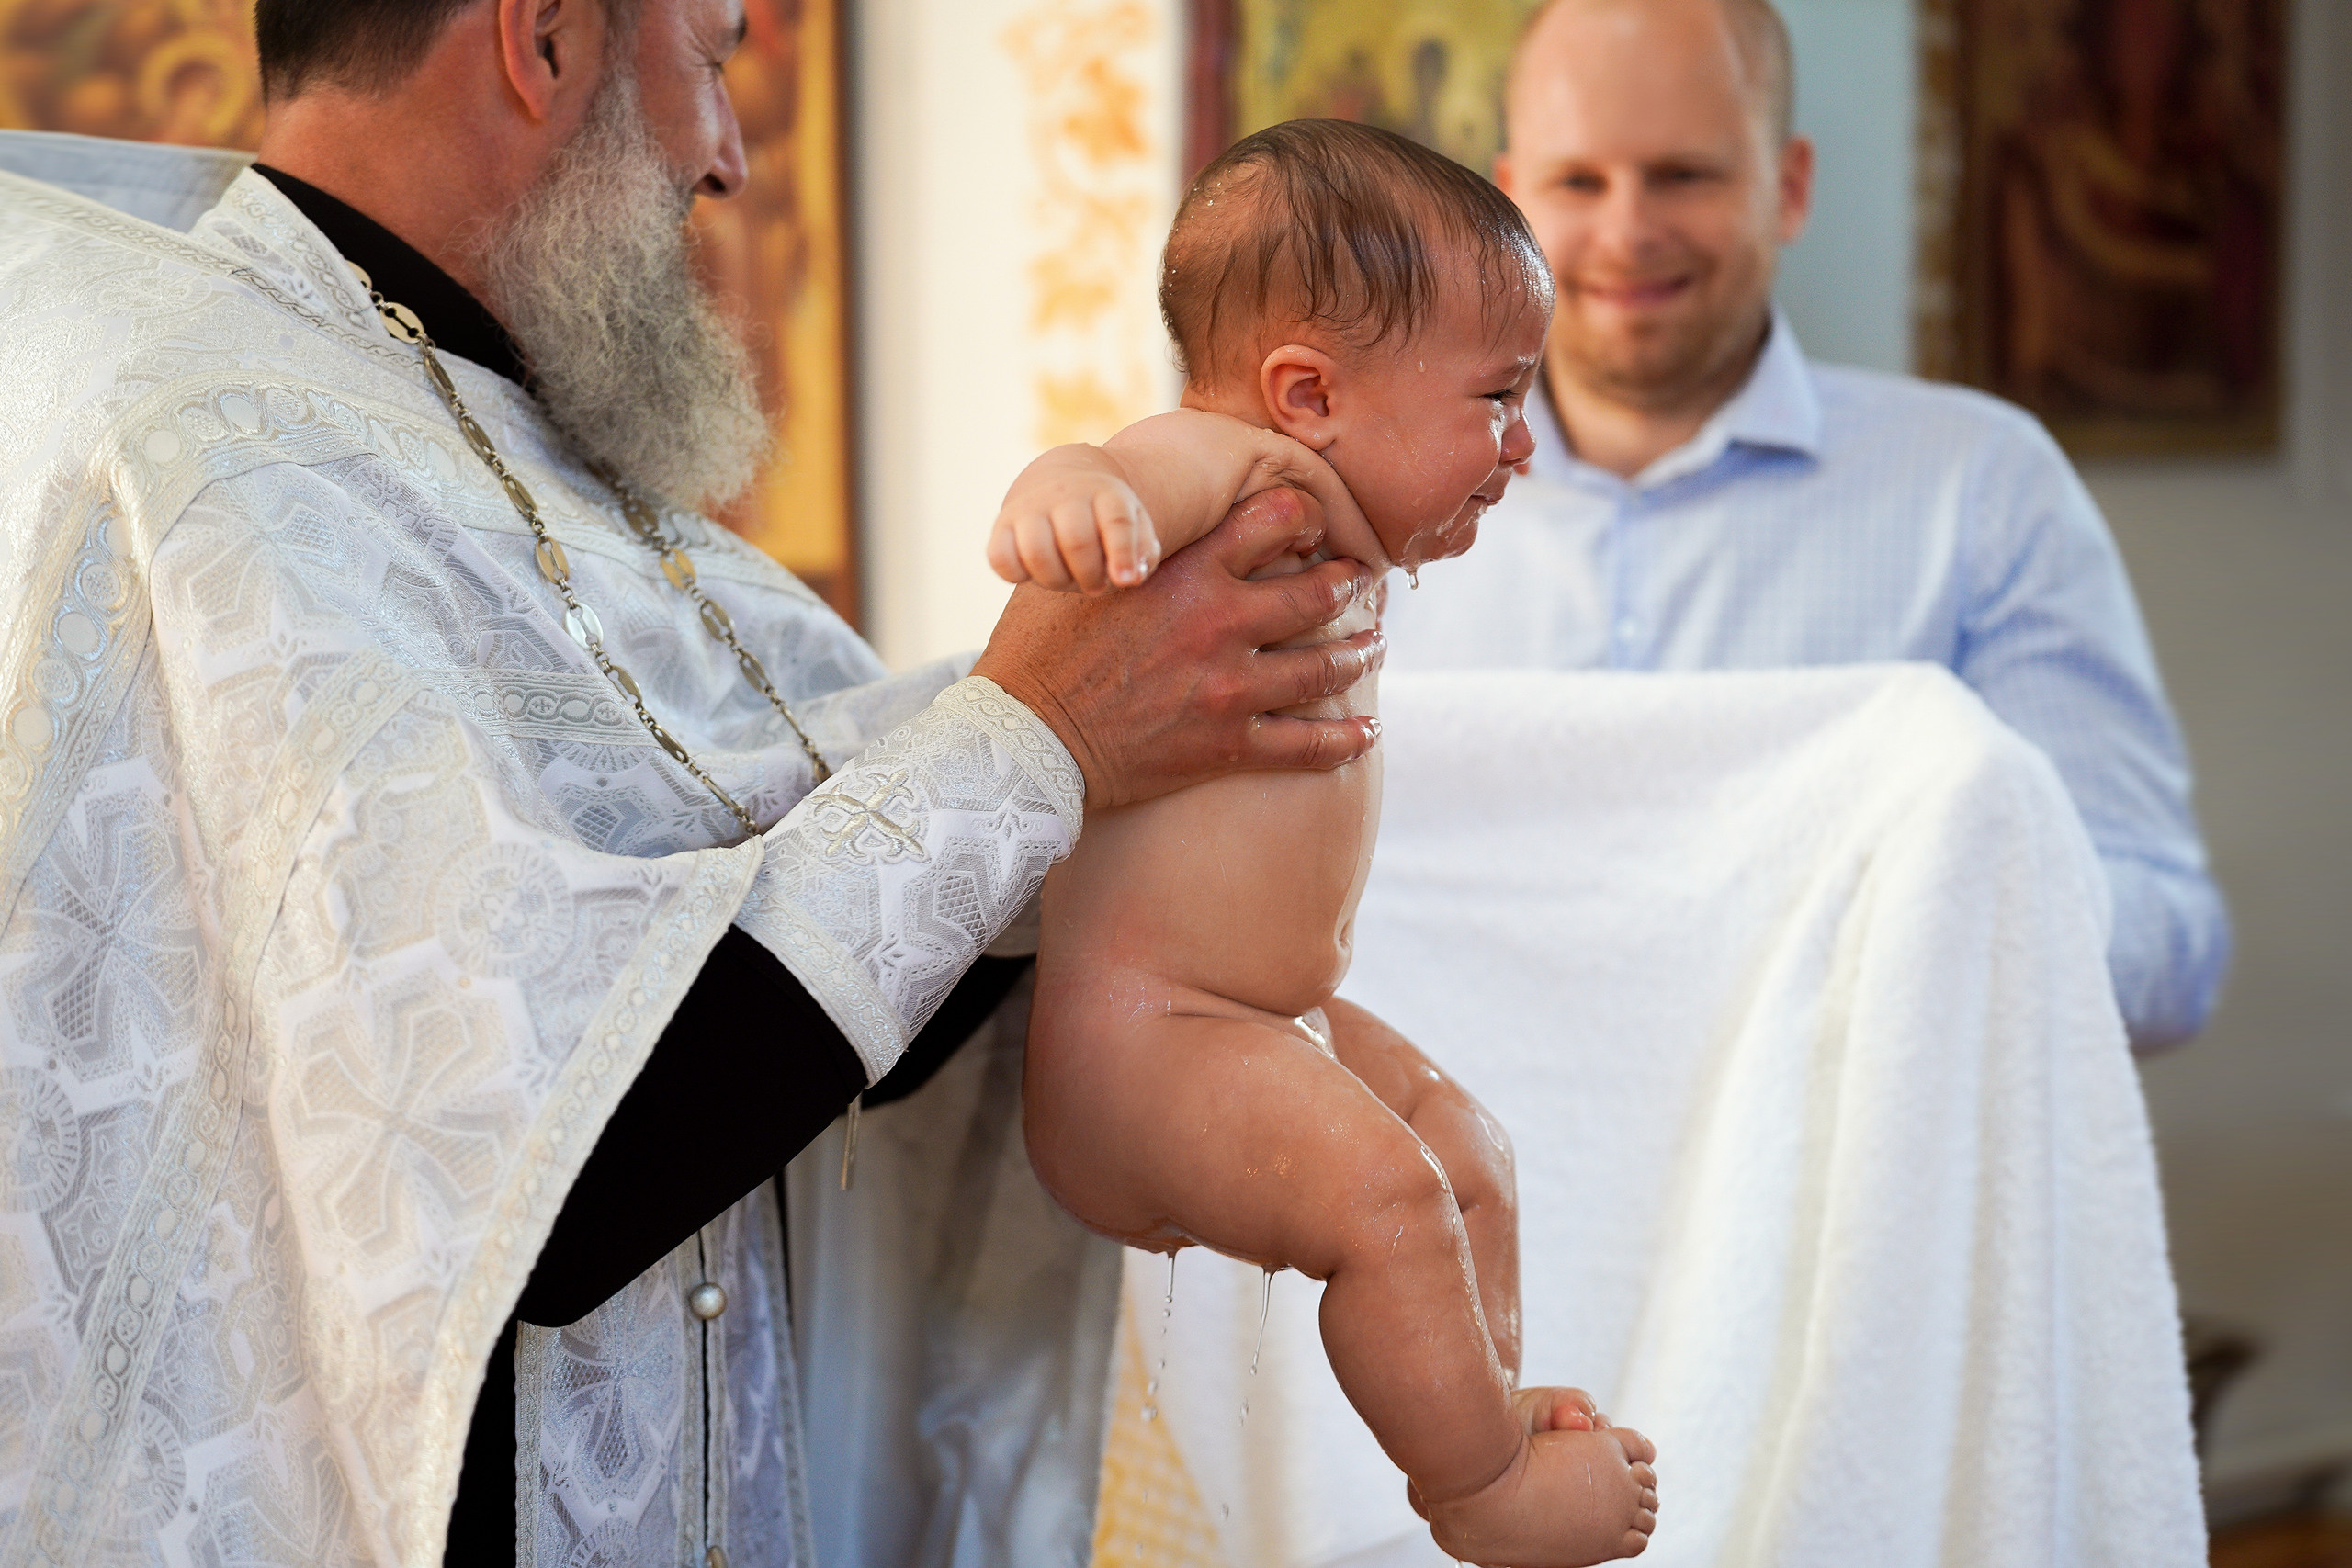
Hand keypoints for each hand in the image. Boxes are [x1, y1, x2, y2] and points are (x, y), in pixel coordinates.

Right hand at [972, 486, 1381, 810]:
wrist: (1022, 738)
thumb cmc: (1038, 647)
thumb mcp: (1079, 570)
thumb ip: (1126, 541)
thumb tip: (1135, 513)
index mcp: (1185, 569)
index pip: (1277, 519)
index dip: (1308, 519)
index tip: (1315, 529)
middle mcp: (1218, 621)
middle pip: (1318, 594)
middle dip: (1351, 588)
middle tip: (1362, 588)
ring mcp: (1227, 686)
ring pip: (1326, 668)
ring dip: (1360, 655)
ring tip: (1373, 647)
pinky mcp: (1226, 745)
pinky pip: (1308, 745)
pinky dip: (1346, 739)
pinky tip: (1367, 731)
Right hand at [987, 444, 1162, 592]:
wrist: (1061, 484)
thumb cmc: (1103, 520)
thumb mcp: (1134, 528)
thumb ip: (1143, 554)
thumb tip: (1130, 578)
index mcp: (1106, 493)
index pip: (1116, 522)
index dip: (1122, 554)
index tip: (1127, 581)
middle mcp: (1066, 494)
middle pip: (1076, 541)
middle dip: (1090, 576)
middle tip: (1096, 584)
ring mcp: (1030, 508)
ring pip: (1036, 552)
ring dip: (1056, 581)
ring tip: (1067, 580)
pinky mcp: (1002, 525)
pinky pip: (1000, 557)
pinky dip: (1016, 574)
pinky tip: (1034, 572)